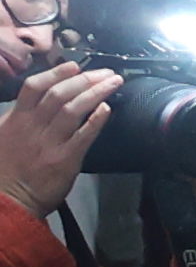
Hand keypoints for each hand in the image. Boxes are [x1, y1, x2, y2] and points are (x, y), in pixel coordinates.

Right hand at [0, 60, 121, 218]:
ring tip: (114, 82)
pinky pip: (83, 135)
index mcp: (16, 119)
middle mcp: (32, 127)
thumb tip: (37, 102)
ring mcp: (49, 142)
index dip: (55, 73)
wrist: (9, 201)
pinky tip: (107, 108)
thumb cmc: (7, 170)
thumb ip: (19, 118)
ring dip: (95, 92)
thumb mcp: (3, 136)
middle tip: (105, 72)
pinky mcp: (65, 160)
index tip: (73, 66)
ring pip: (72, 109)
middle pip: (59, 93)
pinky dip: (96, 119)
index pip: (34, 87)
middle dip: (84, 79)